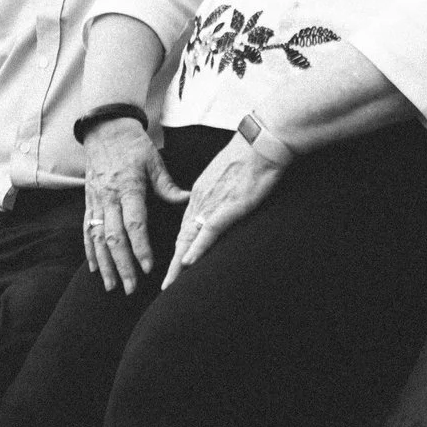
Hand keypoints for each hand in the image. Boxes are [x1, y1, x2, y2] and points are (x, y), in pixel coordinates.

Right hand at [81, 119, 187, 293]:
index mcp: (128, 188)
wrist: (104, 129)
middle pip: (114, 238)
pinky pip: (87, 230)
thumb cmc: (133, 145)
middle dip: (122, 266)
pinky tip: (94, 269)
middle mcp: (109, 197)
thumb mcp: (154, 160)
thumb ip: (167, 185)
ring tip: (111, 286)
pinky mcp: (88, 201)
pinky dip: (90, 251)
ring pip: (98, 239)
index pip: (134, 224)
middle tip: (131, 288)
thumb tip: (187, 200)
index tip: (148, 267)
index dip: (141, 248)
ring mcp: (96, 201)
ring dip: (105, 265)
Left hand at [160, 134, 286, 288]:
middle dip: (174, 264)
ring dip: (179, 264)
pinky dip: (197, 248)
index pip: (186, 226)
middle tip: (166, 284)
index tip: (175, 265)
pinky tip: (187, 262)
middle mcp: (200, 200)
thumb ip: (220, 192)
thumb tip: (223, 204)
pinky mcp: (228, 206)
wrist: (260, 143)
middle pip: (183, 237)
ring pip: (190, 238)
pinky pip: (208, 231)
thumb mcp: (228, 176)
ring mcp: (212, 204)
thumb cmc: (250, 156)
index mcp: (200, 193)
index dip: (180, 247)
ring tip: (170, 283)